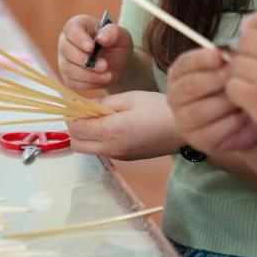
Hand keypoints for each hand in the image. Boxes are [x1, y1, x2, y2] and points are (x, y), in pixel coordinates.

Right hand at [57, 14, 133, 91]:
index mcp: (79, 25)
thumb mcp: (122, 36)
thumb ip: (113, 33)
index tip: (91, 47)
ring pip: (68, 68)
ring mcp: (65, 60)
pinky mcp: (68, 77)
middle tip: (104, 65)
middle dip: (85, 60)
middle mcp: (67, 41)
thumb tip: (102, 38)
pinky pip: (73, 82)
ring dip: (89, 74)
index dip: (79, 38)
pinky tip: (103, 80)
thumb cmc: (117, 45)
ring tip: (108, 75)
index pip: (71, 28)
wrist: (118, 64)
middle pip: (66, 49)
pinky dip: (89, 84)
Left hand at [67, 91, 182, 159]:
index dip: (71, 115)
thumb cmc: (159, 108)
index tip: (75, 103)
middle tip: (86, 111)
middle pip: (77, 144)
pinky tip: (113, 125)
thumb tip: (82, 106)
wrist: (185, 129)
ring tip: (101, 117)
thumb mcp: (130, 98)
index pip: (76, 129)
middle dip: (75, 128)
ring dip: (87, 135)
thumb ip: (103, 103)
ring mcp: (120, 156)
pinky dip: (99, 139)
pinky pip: (103, 150)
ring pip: (89, 150)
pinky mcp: (127, 158)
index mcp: (112, 131)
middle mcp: (112, 148)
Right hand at [166, 47, 256, 153]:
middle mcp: (175, 99)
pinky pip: (213, 132)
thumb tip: (234, 49)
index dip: (200, 59)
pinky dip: (232, 122)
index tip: (218, 55)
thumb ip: (226, 59)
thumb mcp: (228, 70)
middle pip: (189, 87)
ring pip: (199, 111)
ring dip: (225, 102)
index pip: (183, 65)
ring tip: (243, 96)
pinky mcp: (200, 143)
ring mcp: (184, 123)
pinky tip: (245, 115)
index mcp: (179, 75)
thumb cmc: (232, 89)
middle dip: (214, 79)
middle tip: (234, 75)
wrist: (242, 122)